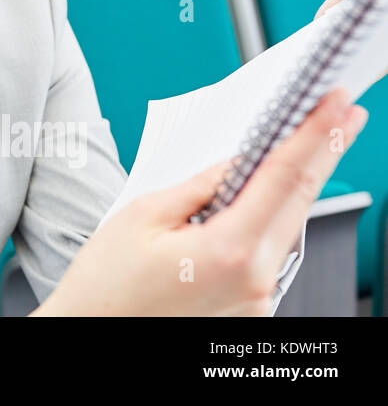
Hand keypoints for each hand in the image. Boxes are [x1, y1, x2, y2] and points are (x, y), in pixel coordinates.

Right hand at [34, 88, 366, 315]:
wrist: (92, 333)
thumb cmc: (106, 287)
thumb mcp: (144, 215)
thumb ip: (200, 185)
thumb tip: (239, 161)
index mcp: (230, 252)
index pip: (285, 178)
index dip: (314, 134)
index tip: (336, 104)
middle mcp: (256, 283)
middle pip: (299, 202)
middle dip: (323, 153)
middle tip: (343, 115)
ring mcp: (257, 302)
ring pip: (287, 228)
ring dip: (297, 186)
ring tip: (309, 146)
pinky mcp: (250, 310)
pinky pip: (270, 253)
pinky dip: (272, 219)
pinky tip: (267, 197)